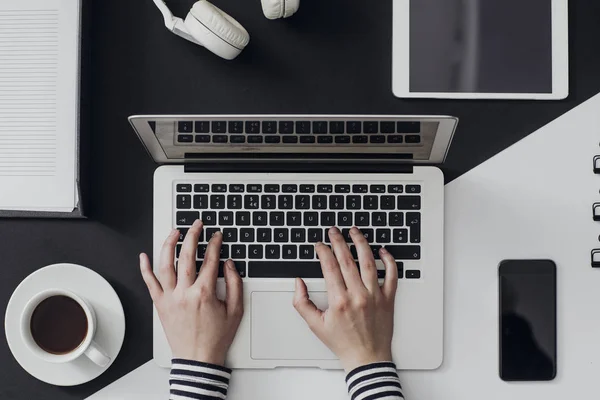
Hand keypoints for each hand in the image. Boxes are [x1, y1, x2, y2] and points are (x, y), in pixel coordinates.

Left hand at [140, 220, 243, 365]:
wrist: (198, 359)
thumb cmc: (216, 337)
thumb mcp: (235, 310)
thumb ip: (235, 284)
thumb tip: (230, 264)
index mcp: (204, 294)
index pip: (210, 260)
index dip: (214, 244)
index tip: (216, 235)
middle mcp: (185, 293)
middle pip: (186, 256)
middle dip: (192, 236)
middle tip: (196, 225)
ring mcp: (170, 298)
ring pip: (165, 265)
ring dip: (169, 245)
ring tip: (174, 232)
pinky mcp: (160, 305)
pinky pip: (149, 283)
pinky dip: (145, 269)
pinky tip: (144, 256)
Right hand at [293, 226, 397, 371]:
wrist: (367, 358)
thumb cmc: (342, 342)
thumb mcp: (315, 325)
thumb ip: (302, 302)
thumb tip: (298, 283)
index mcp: (339, 301)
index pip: (330, 267)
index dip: (323, 251)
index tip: (319, 244)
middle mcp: (358, 295)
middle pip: (348, 260)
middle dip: (338, 241)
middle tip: (333, 231)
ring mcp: (375, 296)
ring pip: (369, 262)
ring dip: (361, 243)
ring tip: (355, 231)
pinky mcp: (388, 299)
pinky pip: (392, 275)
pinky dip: (389, 260)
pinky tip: (382, 250)